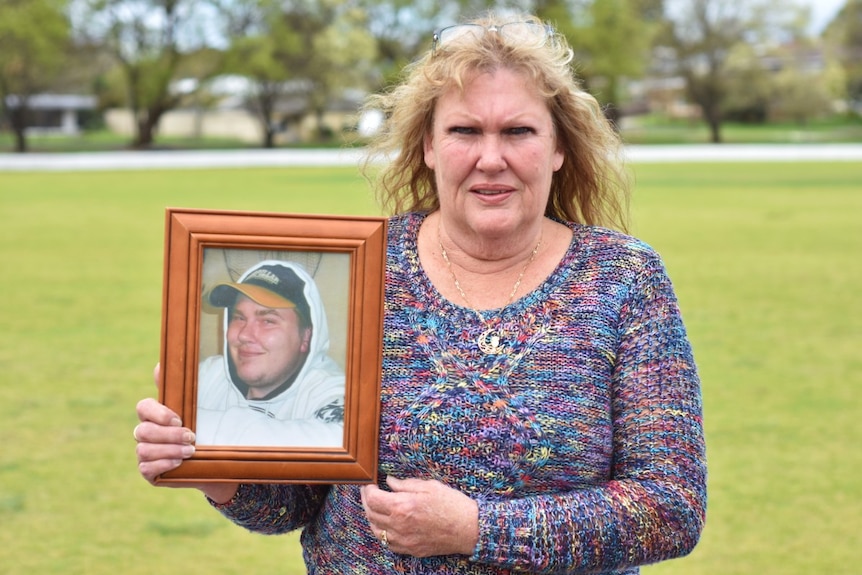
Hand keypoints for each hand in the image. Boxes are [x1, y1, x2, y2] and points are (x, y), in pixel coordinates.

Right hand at [134, 364, 237, 502]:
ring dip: (168, 450)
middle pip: (143, 431)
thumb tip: (159, 366)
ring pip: (144, 450)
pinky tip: (178, 463)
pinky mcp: (148, 471)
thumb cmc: (202, 428)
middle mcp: (146, 432)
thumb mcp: (196, 407)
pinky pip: (145, 468)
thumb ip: (179, 388)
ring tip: (189, 451)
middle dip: (168, 435)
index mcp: (154, 414)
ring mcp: (145, 452)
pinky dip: (163, 464)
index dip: (158, 413)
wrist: (212, 460)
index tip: (180, 418)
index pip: (143, 407)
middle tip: (191, 437)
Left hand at [360, 476, 478, 556]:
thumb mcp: (429, 486)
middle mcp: (399, 525)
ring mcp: (404, 540)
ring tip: (375, 508)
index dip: (367, 489)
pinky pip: (388, 543)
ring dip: (371, 518)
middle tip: (369, 493)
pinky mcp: (410, 549)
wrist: (469, 529)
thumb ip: (405, 484)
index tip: (369, 484)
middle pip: (371, 514)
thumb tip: (389, 482)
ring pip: (376, 530)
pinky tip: (386, 524)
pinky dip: (382, 533)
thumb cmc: (452, 504)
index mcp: (402, 506)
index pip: (372, 498)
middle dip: (366, 501)